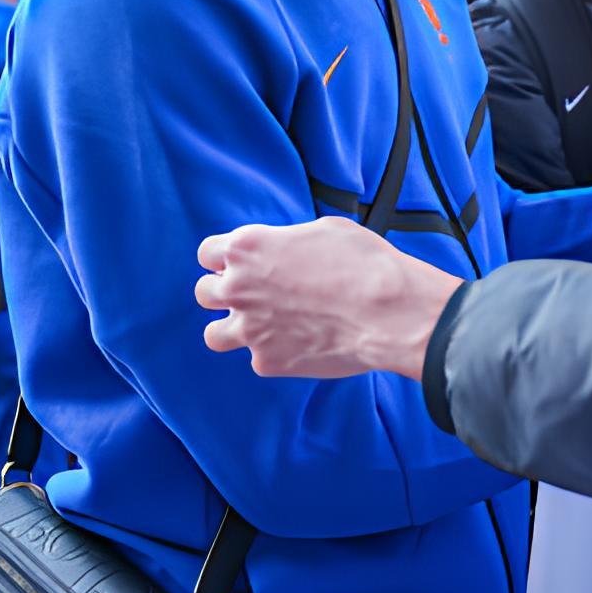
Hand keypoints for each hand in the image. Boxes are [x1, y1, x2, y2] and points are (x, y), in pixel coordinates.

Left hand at [197, 218, 461, 378]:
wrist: (387, 312)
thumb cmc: (364, 263)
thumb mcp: (323, 230)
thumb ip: (287, 243)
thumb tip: (285, 251)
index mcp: (248, 249)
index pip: (207, 253)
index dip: (226, 259)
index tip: (242, 265)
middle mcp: (239, 288)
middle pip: (204, 293)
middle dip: (224, 292)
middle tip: (253, 295)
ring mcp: (250, 329)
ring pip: (214, 334)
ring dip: (232, 329)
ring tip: (261, 327)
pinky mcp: (267, 362)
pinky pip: (258, 358)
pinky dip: (275, 353)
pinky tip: (301, 344)